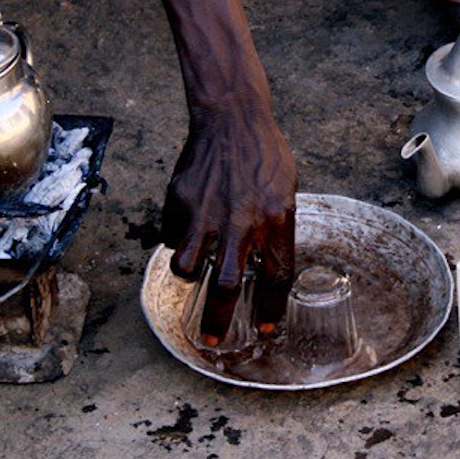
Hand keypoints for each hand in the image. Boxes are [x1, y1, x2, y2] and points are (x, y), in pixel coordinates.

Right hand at [163, 100, 296, 344]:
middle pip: (227, 285)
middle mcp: (242, 221)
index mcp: (277, 219)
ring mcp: (208, 212)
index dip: (271, 309)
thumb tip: (264, 267)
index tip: (266, 330)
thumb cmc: (265, 155)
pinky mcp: (181, 201)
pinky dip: (179, 239)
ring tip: (196, 271)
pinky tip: (188, 229)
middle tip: (210, 340)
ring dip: (191, 275)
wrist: (232, 118)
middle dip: (217, 319)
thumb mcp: (286, 191)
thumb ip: (276, 229)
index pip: (276, 277)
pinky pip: (174, 235)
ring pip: (189, 266)